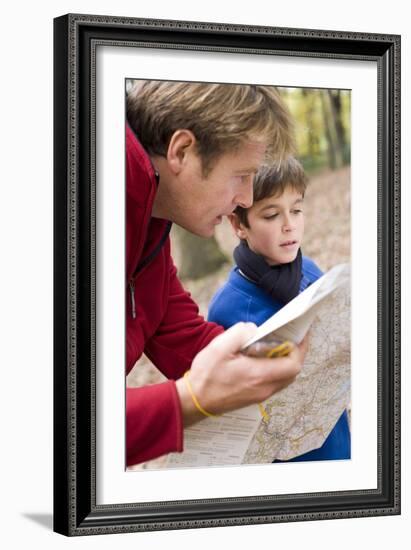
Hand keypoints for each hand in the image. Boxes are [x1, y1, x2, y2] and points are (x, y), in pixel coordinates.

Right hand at [176, 323, 307, 425]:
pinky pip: (275, 382)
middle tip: (292, 337)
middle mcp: (264, 387)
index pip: (293, 364)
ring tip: (279, 345)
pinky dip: (277, 369)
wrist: (195, 401)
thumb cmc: (206, 375)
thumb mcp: (220, 347)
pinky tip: (264, 358)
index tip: (300, 334)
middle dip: (296, 353)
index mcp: (259, 375)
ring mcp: (260, 394)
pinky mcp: (254, 397)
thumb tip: (255, 329)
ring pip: (285, 378)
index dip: (300, 348)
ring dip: (287, 362)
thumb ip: (240, 333)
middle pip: (293, 372)